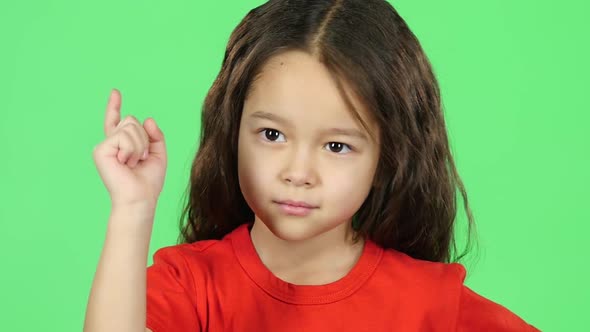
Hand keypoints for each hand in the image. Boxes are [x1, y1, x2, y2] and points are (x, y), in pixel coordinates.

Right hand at [93, 89, 167, 208]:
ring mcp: (104, 146)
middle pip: (132, 120)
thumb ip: (155, 135)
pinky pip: (124, 136)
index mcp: (122, 144)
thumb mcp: (158, 154)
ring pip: (130, 126)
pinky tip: (126, 163)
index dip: (115, 105)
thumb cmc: (148, 181)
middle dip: (144, 138)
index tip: (115, 92)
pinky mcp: (100, 150)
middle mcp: (111, 143)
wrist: (140, 198)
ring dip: (140, 145)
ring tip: (134, 163)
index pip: (118, 121)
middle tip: (140, 159)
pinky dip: (132, 149)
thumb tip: (147, 119)